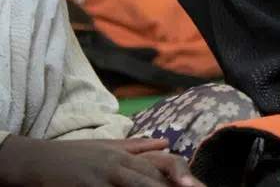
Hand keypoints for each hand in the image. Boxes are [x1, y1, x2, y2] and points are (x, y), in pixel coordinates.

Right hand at [0, 136, 202, 185]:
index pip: (160, 165)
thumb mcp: (108, 146)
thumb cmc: (76, 155)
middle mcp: (118, 164)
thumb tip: (165, 144)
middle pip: (150, 180)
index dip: (180, 175)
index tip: (194, 186)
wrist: (39, 160)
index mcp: (126, 154)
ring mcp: (101, 178)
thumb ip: (138, 146)